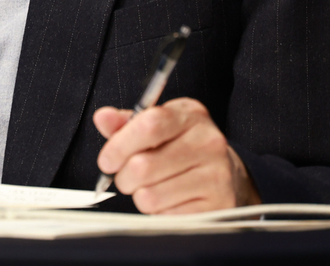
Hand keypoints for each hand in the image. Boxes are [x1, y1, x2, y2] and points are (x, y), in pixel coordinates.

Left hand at [93, 98, 259, 213]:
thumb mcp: (158, 125)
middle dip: (123, 177)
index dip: (119, 145)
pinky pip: (166, 216)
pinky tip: (170, 199)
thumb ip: (126, 123)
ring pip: (150, 195)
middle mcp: (208, 142)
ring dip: (140, 196)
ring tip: (151, 187)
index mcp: (191, 115)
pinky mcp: (217, 205)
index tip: (107, 160)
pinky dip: (159, 211)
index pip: (149, 125)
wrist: (226, 172)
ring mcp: (216, 175)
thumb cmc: (181, 146)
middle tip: (127, 177)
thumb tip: (103, 118)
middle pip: (142, 166)